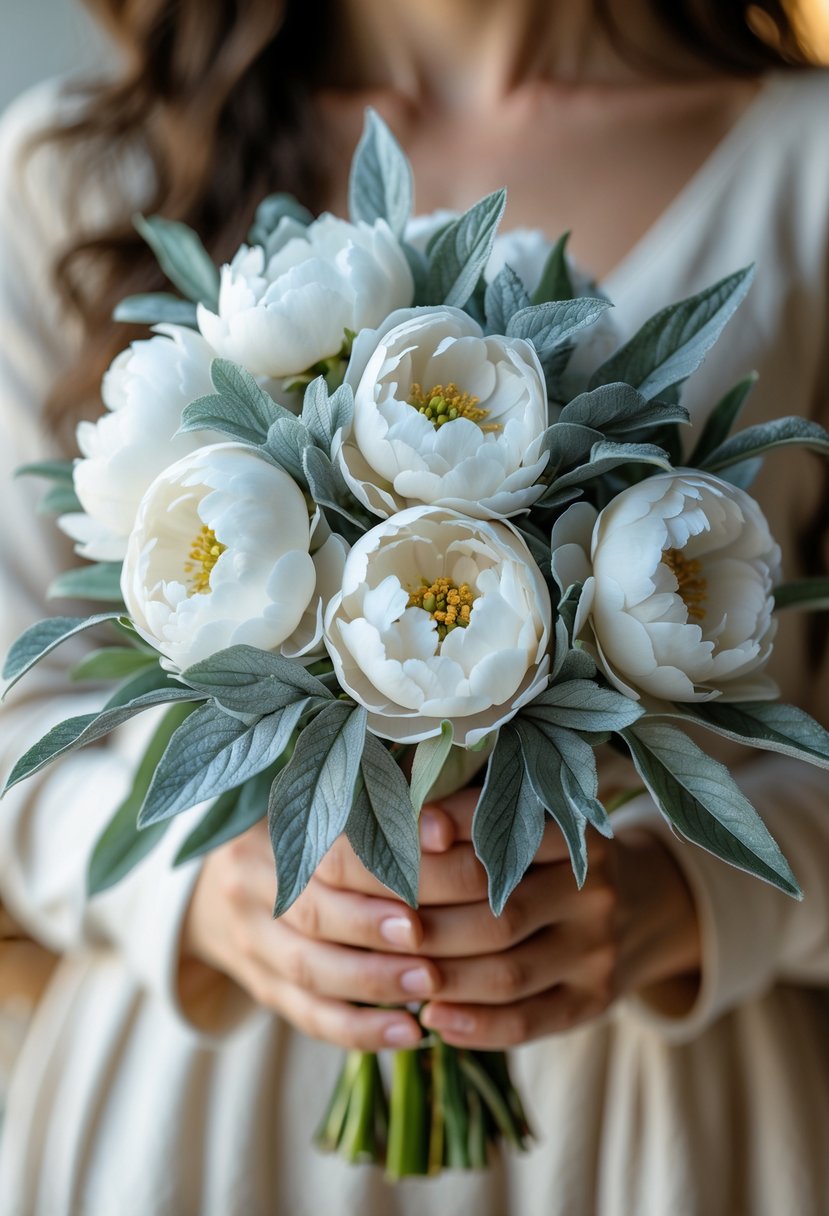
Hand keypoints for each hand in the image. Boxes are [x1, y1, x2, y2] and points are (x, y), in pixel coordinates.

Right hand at [180, 812, 455, 1049]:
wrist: (217, 889)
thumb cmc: (301, 837)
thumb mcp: (325, 811)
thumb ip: (380, 808)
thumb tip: (451, 821)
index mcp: (271, 829)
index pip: (330, 847)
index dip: (384, 852)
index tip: (443, 850)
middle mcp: (252, 884)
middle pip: (315, 910)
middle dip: (374, 925)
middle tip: (426, 934)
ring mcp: (252, 943)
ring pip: (310, 968)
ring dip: (374, 980)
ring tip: (429, 984)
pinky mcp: (265, 990)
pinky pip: (310, 1016)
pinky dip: (361, 1029)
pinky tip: (409, 1033)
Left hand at [412, 788, 701, 1049]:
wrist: (642, 902)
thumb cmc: (553, 855)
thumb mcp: (534, 821)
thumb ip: (480, 814)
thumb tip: (408, 820)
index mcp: (576, 835)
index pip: (506, 836)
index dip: (453, 835)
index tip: (405, 836)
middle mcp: (595, 893)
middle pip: (499, 912)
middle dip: (429, 922)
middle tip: (376, 925)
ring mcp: (598, 952)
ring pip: (508, 973)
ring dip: (444, 978)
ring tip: (393, 975)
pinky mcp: (593, 1001)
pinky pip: (528, 1022)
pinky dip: (475, 1026)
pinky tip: (433, 1020)